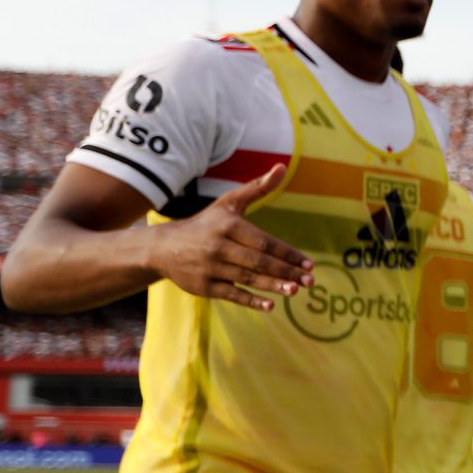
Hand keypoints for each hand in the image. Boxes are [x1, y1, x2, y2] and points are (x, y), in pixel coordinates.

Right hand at [150, 165, 312, 310]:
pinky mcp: (203, 286)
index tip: (309, 265)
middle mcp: (218, 247)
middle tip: (310, 282)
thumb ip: (257, 188)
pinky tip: (270, 305)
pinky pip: (231, 294)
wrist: (162, 248)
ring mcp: (210, 268)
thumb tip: (281, 166)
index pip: (264, 242)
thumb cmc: (206, 224)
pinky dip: (250, 301)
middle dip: (285, 272)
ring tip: (295, 291)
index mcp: (228, 226)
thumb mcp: (228, 203)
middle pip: (258, 261)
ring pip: (246, 278)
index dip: (287, 254)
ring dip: (272, 286)